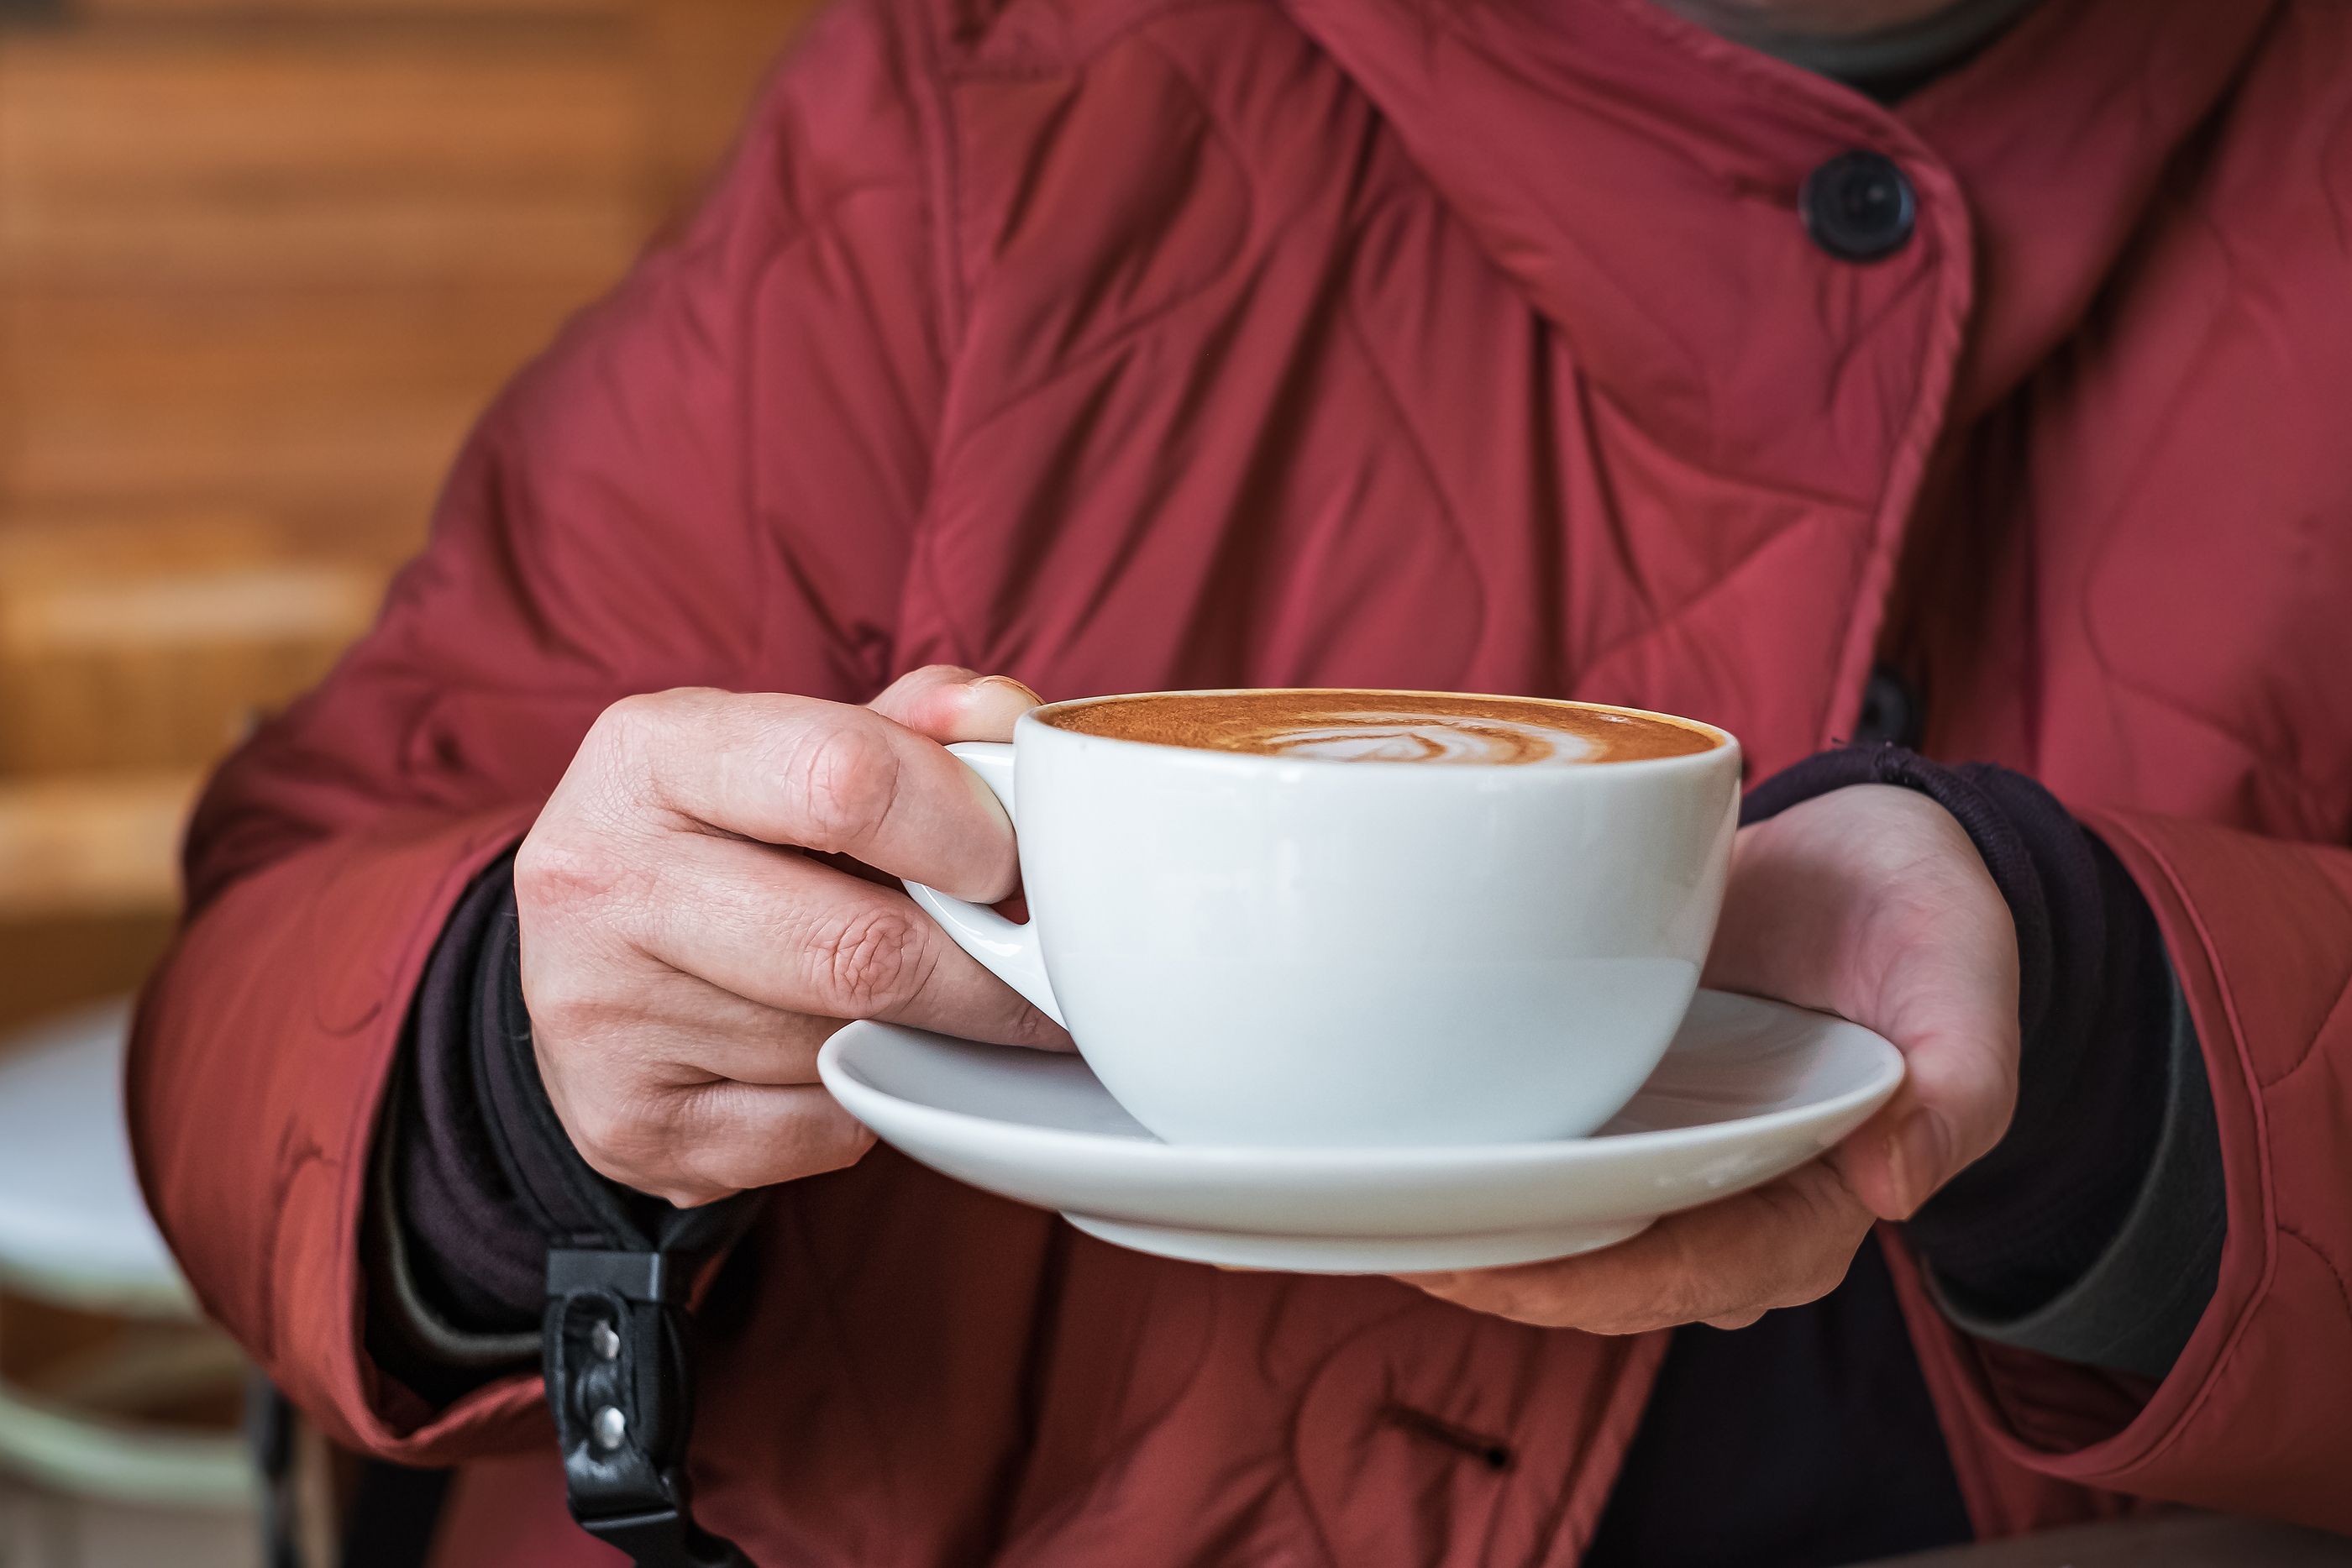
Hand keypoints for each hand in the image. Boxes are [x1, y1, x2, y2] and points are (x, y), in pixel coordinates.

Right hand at [515, 666, 1064, 1207]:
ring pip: (849, 1046)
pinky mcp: (627, 1125)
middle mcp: (602, 878)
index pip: (845, 778)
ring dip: (924, 1035)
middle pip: (865, 949)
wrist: (572, 963)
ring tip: (925, 1001)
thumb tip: (1012, 722)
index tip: (1015, 863)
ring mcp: (601, 1014)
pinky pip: (822, 1131)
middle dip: (985, 972)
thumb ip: (911, 727)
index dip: (966, 827)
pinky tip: (843, 1058)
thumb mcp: (787, 748)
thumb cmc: (720, 835)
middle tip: (1045, 976)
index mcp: (649, 754)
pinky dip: (866, 1102)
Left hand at [1402, 784, 2019, 1331]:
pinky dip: (1479, 1170)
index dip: (1596, 1280)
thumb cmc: (1921, 915)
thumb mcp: (1960, 972)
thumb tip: (1898, 1185)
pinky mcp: (1622, 1107)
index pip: (1703, 1270)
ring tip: (1374, 1213)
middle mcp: (1734, 1202)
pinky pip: (1548, 1164)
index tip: (1493, 1266)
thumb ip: (1961, 1077)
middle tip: (1396, 1240)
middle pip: (1612, 1272)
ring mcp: (1672, 1161)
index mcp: (1821, 1199)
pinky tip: (1399, 1157)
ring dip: (1477, 1234)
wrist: (1868, 853)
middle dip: (1508, 1271)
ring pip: (1567, 1232)